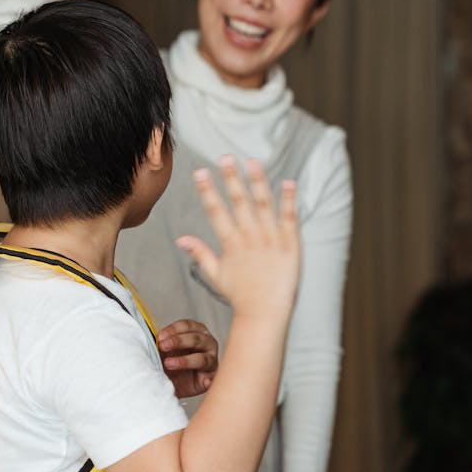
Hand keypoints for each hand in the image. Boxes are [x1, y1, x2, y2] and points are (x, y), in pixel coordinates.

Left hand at [156, 319, 217, 398]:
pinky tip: (205, 381)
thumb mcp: (163, 352)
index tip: (160, 337)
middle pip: (196, 339)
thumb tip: (152, 339)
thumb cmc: (171, 362)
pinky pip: (213, 378)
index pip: (187, 326)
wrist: (174, 384)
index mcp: (196, 332)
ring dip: (185, 361)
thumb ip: (161, 344)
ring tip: (169, 364)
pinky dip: (209, 379)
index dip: (173, 330)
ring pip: (202, 358)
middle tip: (163, 346)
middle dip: (178, 341)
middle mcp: (207, 343)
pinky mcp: (212, 377)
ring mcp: (211, 360)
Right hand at [176, 156, 299, 322]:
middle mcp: (250, 239)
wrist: (266, 314)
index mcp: (231, 244)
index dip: (207, 191)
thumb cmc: (240, 296)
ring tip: (252, 161)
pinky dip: (289, 201)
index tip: (199, 172)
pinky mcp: (291, 246)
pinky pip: (290, 219)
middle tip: (225, 157)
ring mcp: (271, 241)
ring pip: (264, 205)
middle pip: (239, 203)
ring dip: (258, 182)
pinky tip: (288, 182)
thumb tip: (181, 239)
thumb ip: (200, 253)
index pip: (216, 212)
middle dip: (231, 178)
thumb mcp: (216, 274)